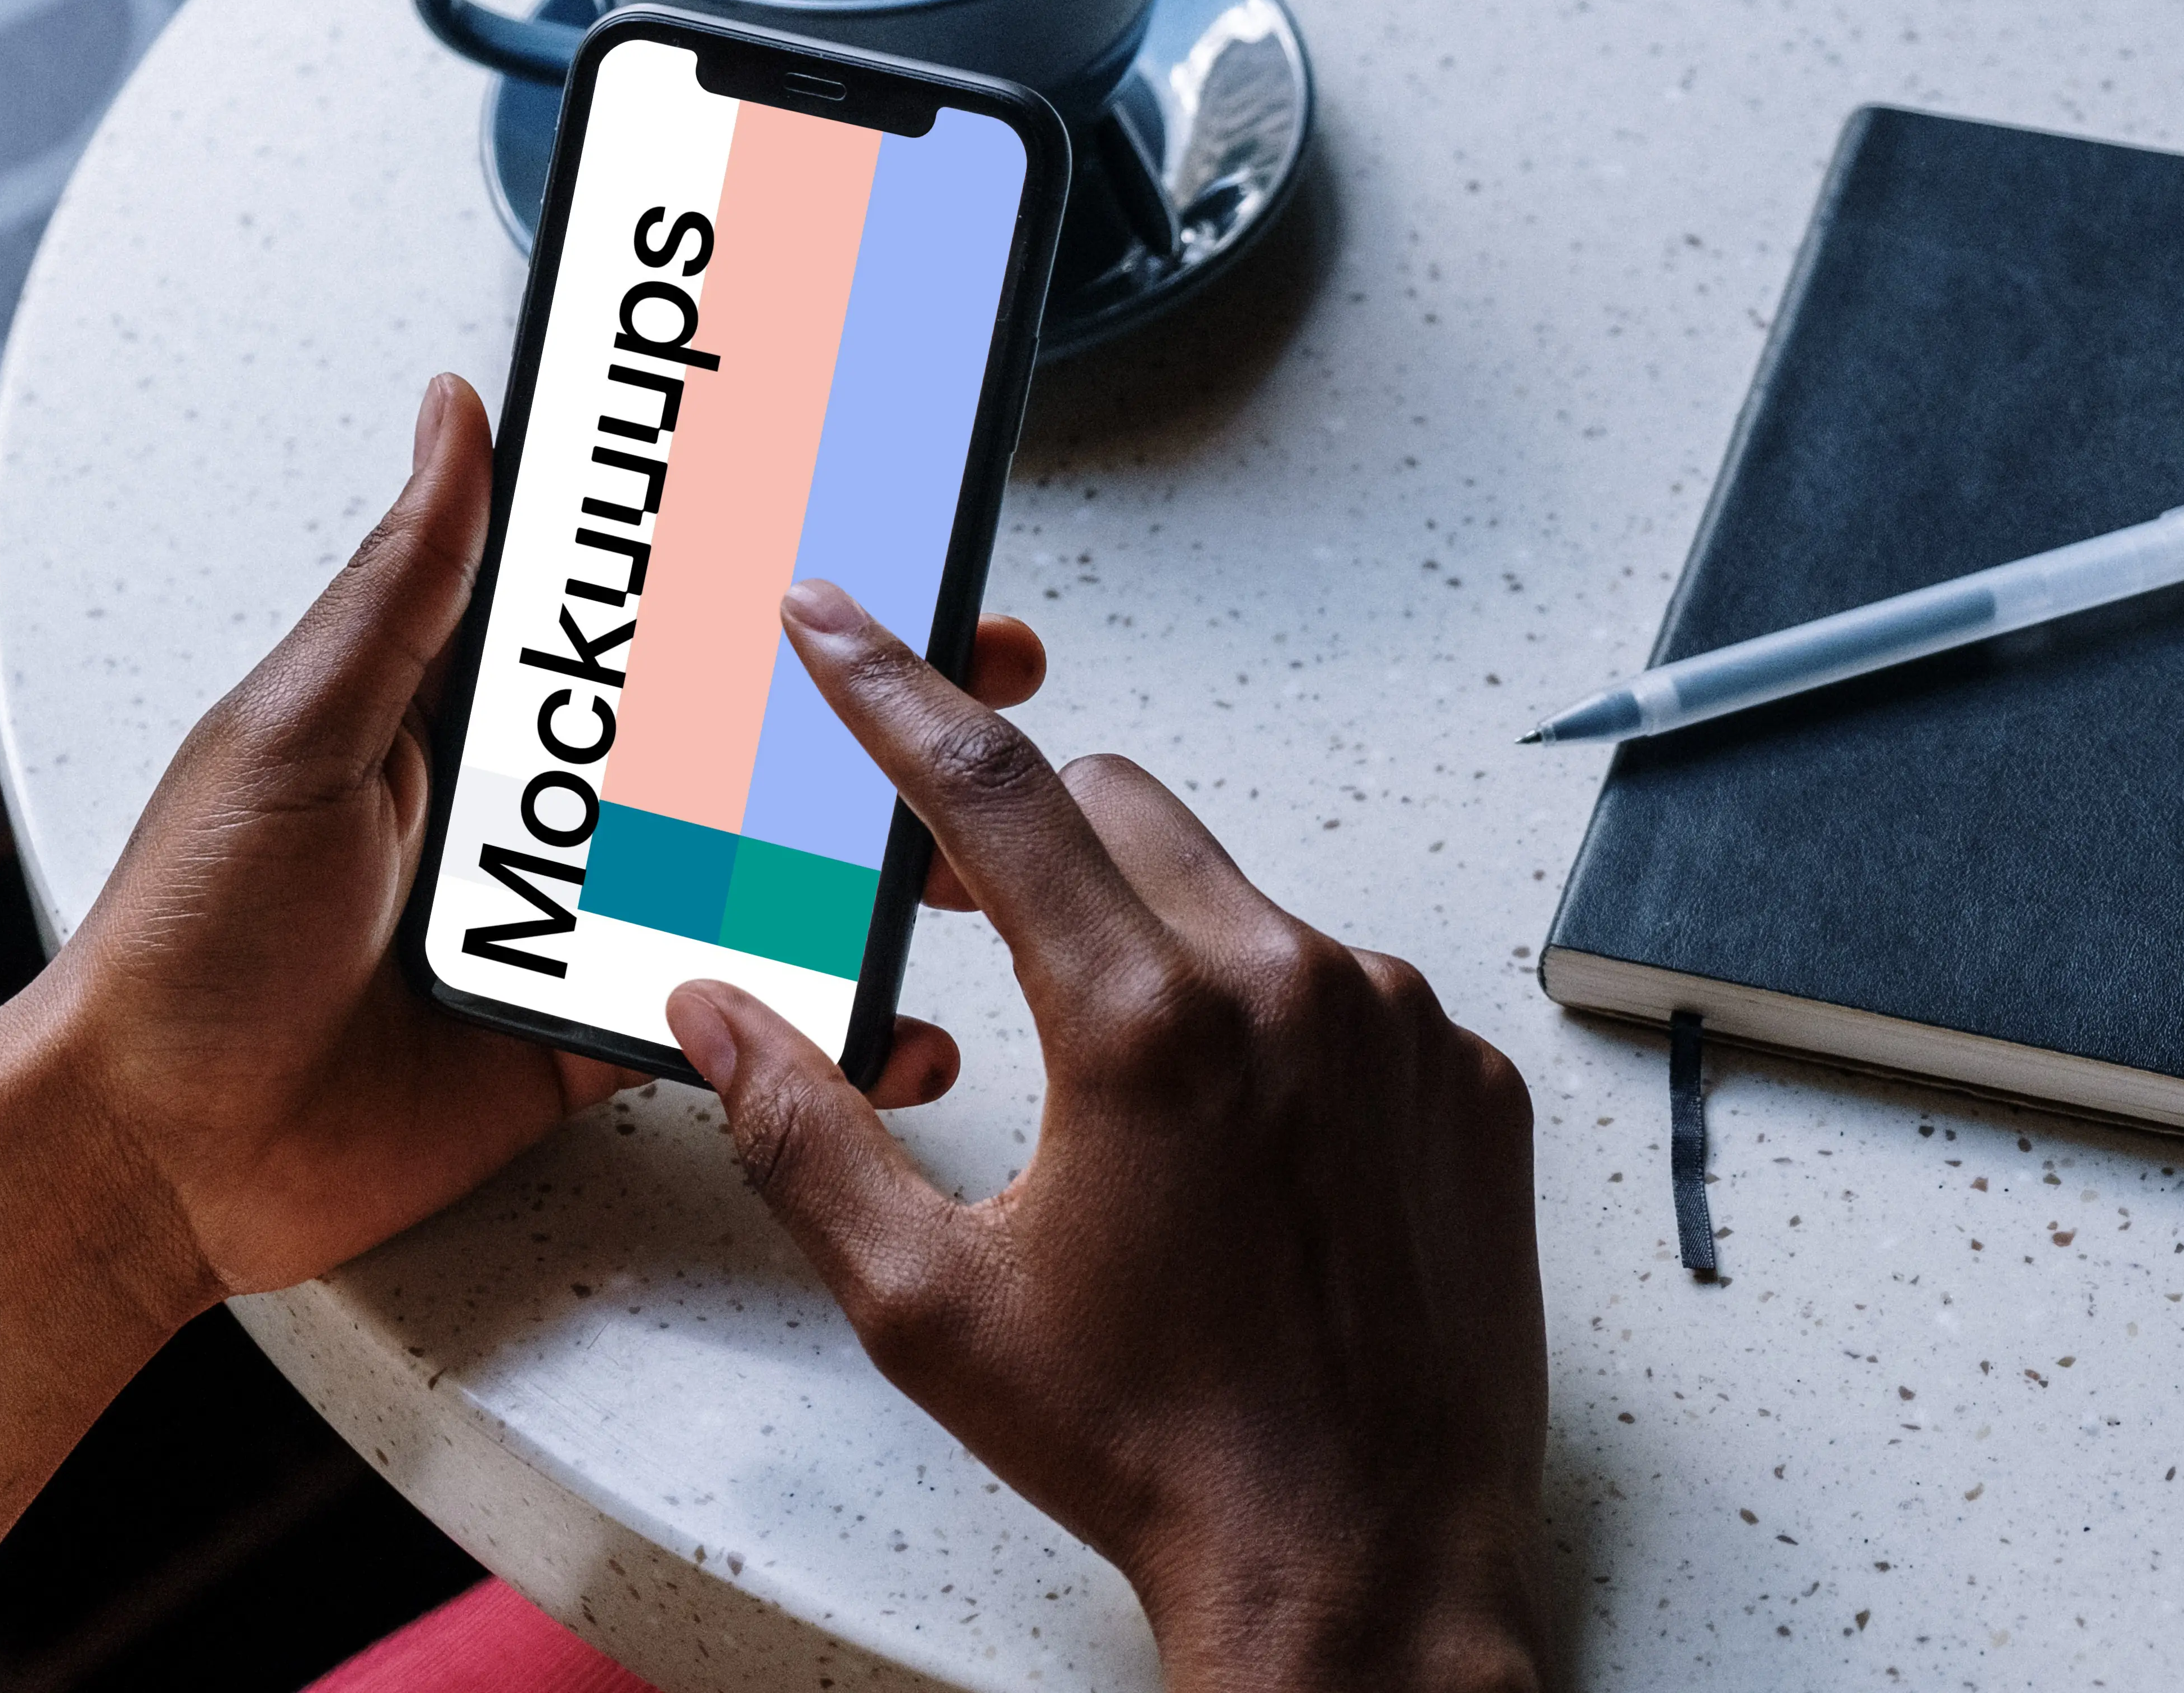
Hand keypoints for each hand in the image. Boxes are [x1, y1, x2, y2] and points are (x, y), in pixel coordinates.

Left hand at [0, 378, 1044, 1613]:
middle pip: (738, 736)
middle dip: (866, 705)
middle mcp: (546, 807)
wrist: (155, 1152)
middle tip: (981, 665)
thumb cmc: (187, 935)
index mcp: (479, 710)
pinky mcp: (593, 1038)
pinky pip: (731, 1015)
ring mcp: (580, 924)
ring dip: (872, 856)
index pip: (647, 612)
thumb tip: (454, 415)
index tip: (866, 523)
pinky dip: (821, 1019)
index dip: (758, 572)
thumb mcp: (298, 729)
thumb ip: (404, 586)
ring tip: (970, 844)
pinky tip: (897, 1013)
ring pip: (760, 872)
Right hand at [667, 581, 1547, 1692]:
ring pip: (1236, 897)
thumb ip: (804, 1134)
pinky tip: (1238, 1146)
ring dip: (1154, 940)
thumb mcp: (929, 1302)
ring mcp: (1400, 1030)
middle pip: (1121, 808)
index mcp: (1147, 1025)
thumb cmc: (1151, 1444)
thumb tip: (717, 1016)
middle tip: (959, 909)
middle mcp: (1293, 990)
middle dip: (1026, 832)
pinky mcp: (1466, 1082)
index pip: (991, 790)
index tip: (837, 620)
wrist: (1359, 1563)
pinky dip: (1271, 1019)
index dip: (890, 689)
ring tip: (1122, 1096)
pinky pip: (1345, 986)